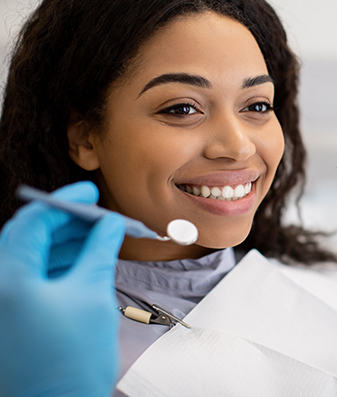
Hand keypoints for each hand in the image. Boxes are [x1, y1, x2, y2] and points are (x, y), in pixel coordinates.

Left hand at [0, 181, 124, 396]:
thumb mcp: (92, 294)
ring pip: (28, 258)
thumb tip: (110, 224)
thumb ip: (100, 250)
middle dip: (66, 223)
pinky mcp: (8, 319)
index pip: (32, 221)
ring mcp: (0, 304)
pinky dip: (56, 267)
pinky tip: (84, 263)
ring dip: (63, 245)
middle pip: (27, 237)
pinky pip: (28, 279)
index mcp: (8, 277)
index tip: (90, 193)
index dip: (65, 201)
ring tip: (98, 239)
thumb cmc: (72, 359)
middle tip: (98, 217)